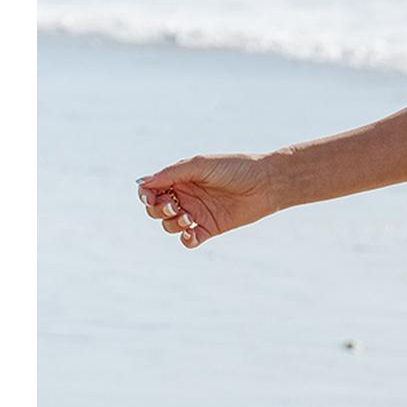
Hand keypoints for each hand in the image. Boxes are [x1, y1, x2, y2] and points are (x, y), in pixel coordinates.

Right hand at [135, 153, 276, 248]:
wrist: (265, 183)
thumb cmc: (234, 168)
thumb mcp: (199, 166)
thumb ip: (170, 174)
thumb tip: (140, 183)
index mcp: (180, 179)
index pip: (152, 190)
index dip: (146, 196)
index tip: (149, 198)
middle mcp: (186, 196)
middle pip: (156, 210)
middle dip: (157, 210)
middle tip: (173, 207)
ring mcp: (197, 213)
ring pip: (170, 226)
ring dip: (172, 224)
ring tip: (188, 218)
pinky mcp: (209, 228)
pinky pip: (189, 240)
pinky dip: (186, 239)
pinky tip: (191, 233)